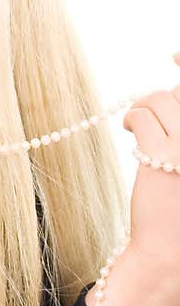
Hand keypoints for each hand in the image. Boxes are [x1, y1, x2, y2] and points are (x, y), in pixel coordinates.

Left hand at [121, 53, 179, 277]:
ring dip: (146, 109)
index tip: (171, 53)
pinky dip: (132, 119)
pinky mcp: (165, 155)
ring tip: (142, 131)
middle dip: (164, 101)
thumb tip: (174, 74)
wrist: (173, 252)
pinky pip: (141, 115)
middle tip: (154, 123)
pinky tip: (131, 133)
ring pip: (161, 99)